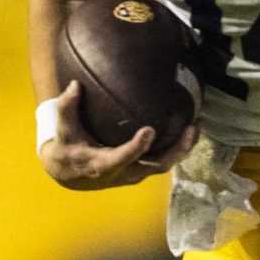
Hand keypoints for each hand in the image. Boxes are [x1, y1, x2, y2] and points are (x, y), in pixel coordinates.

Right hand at [38, 81, 195, 188]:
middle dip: (176, 150)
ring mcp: (135, 173)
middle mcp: (123, 173)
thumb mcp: (63, 129)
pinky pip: (162, 161)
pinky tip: (187, 130)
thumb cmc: (66, 148)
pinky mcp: (140, 170)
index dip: (136, 148)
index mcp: (102, 165)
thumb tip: (75, 85)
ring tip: (196, 128)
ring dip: (182, 149)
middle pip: (155, 166)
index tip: (149, 131)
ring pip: (163, 165)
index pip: (122, 158)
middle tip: (191, 129)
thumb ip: (67, 107)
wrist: (69, 174)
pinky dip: (176, 148)